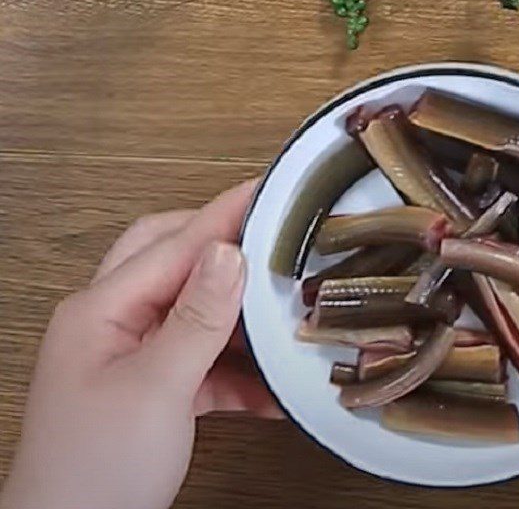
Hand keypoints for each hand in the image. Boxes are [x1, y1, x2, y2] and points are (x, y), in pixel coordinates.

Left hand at [0, 180, 280, 508]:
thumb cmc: (92, 475)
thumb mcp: (155, 390)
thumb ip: (197, 318)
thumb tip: (229, 253)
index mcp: (100, 310)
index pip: (174, 245)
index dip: (225, 216)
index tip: (268, 190)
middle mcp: (112, 322)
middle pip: (173, 260)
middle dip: (222, 249)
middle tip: (270, 239)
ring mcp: (131, 355)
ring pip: (192, 309)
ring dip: (237, 317)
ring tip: (279, 316)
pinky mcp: (152, 388)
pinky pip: (201, 359)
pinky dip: (236, 369)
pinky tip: (269, 387)